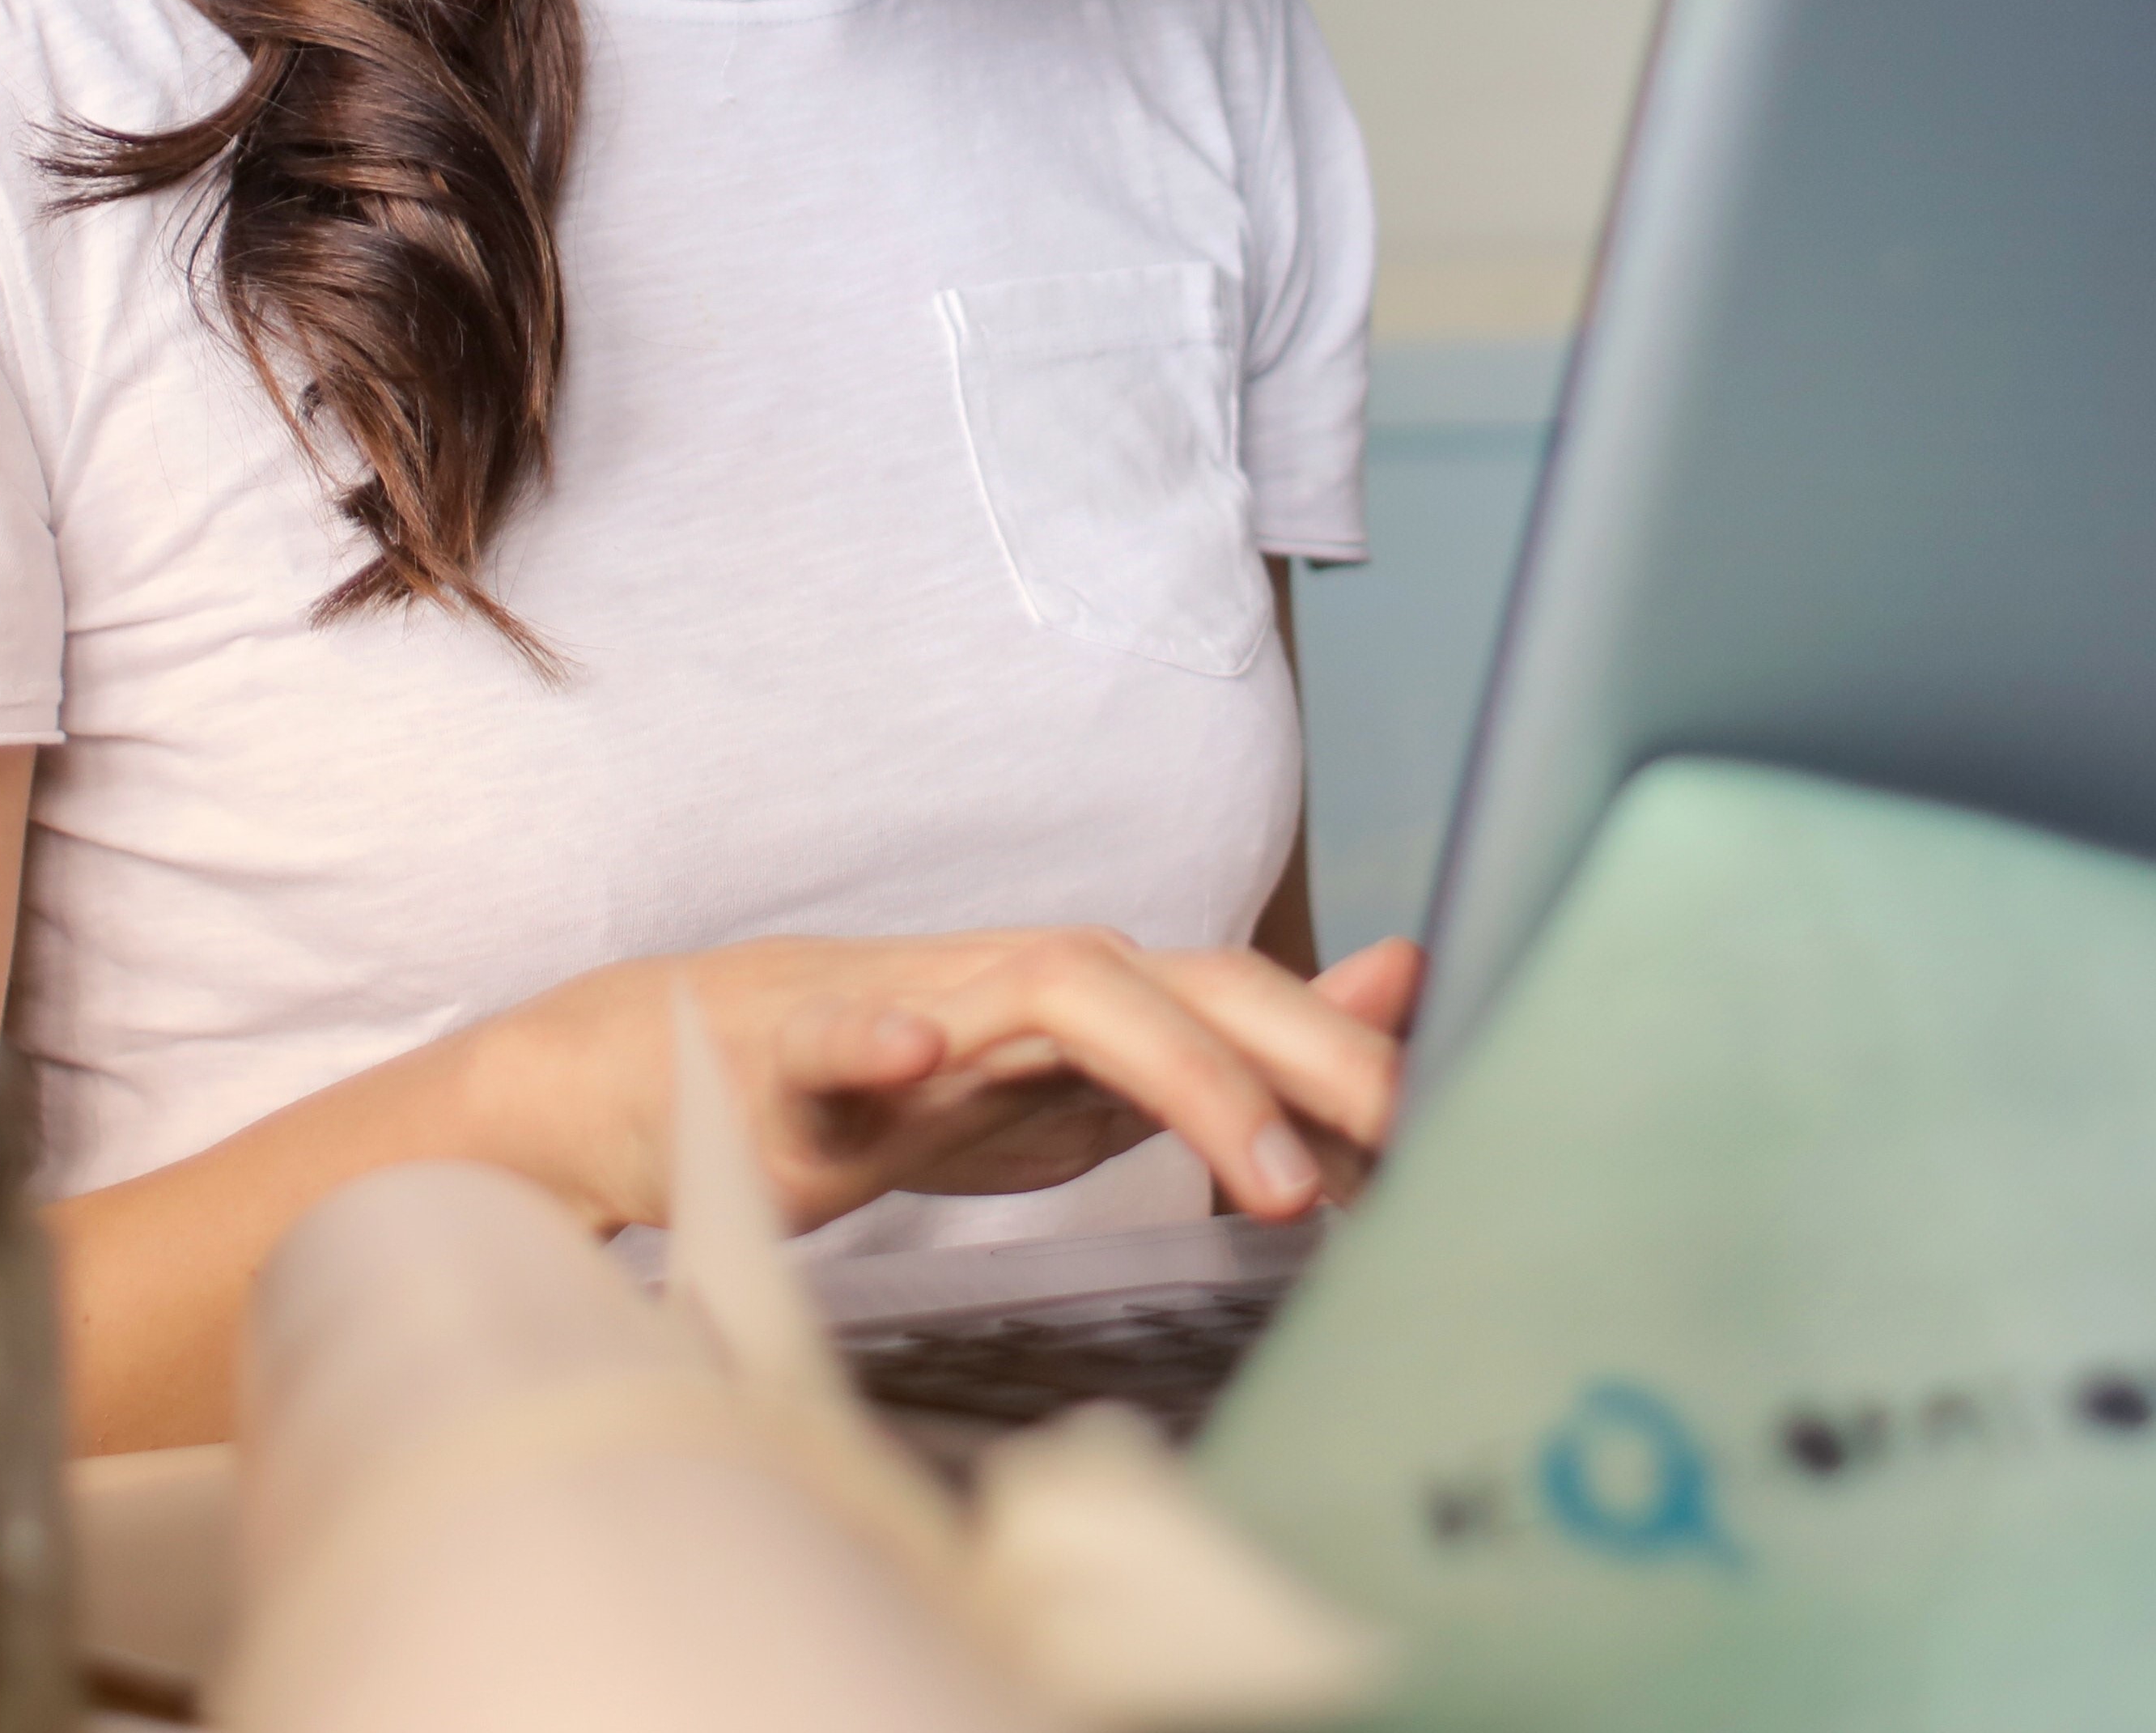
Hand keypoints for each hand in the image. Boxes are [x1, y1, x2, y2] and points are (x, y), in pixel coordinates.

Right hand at [464, 930, 1422, 1238]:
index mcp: (1105, 1000)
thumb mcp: (1093, 1079)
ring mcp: (923, 1006)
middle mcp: (1033, 981)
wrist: (696, 1074)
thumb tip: (1403, 987)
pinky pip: (839, 1038)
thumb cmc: (914, 1080)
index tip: (1459, 1137)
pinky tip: (912, 1060)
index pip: (1257, 1008)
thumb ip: (1239, 1046)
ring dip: (1181, 1076)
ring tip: (1273, 1174)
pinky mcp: (803, 1054)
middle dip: (1314, 1059)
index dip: (1358, 1061)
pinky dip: (875, 1042)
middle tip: (1410, 1140)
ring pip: (1062, 999)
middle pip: (1194, 986)